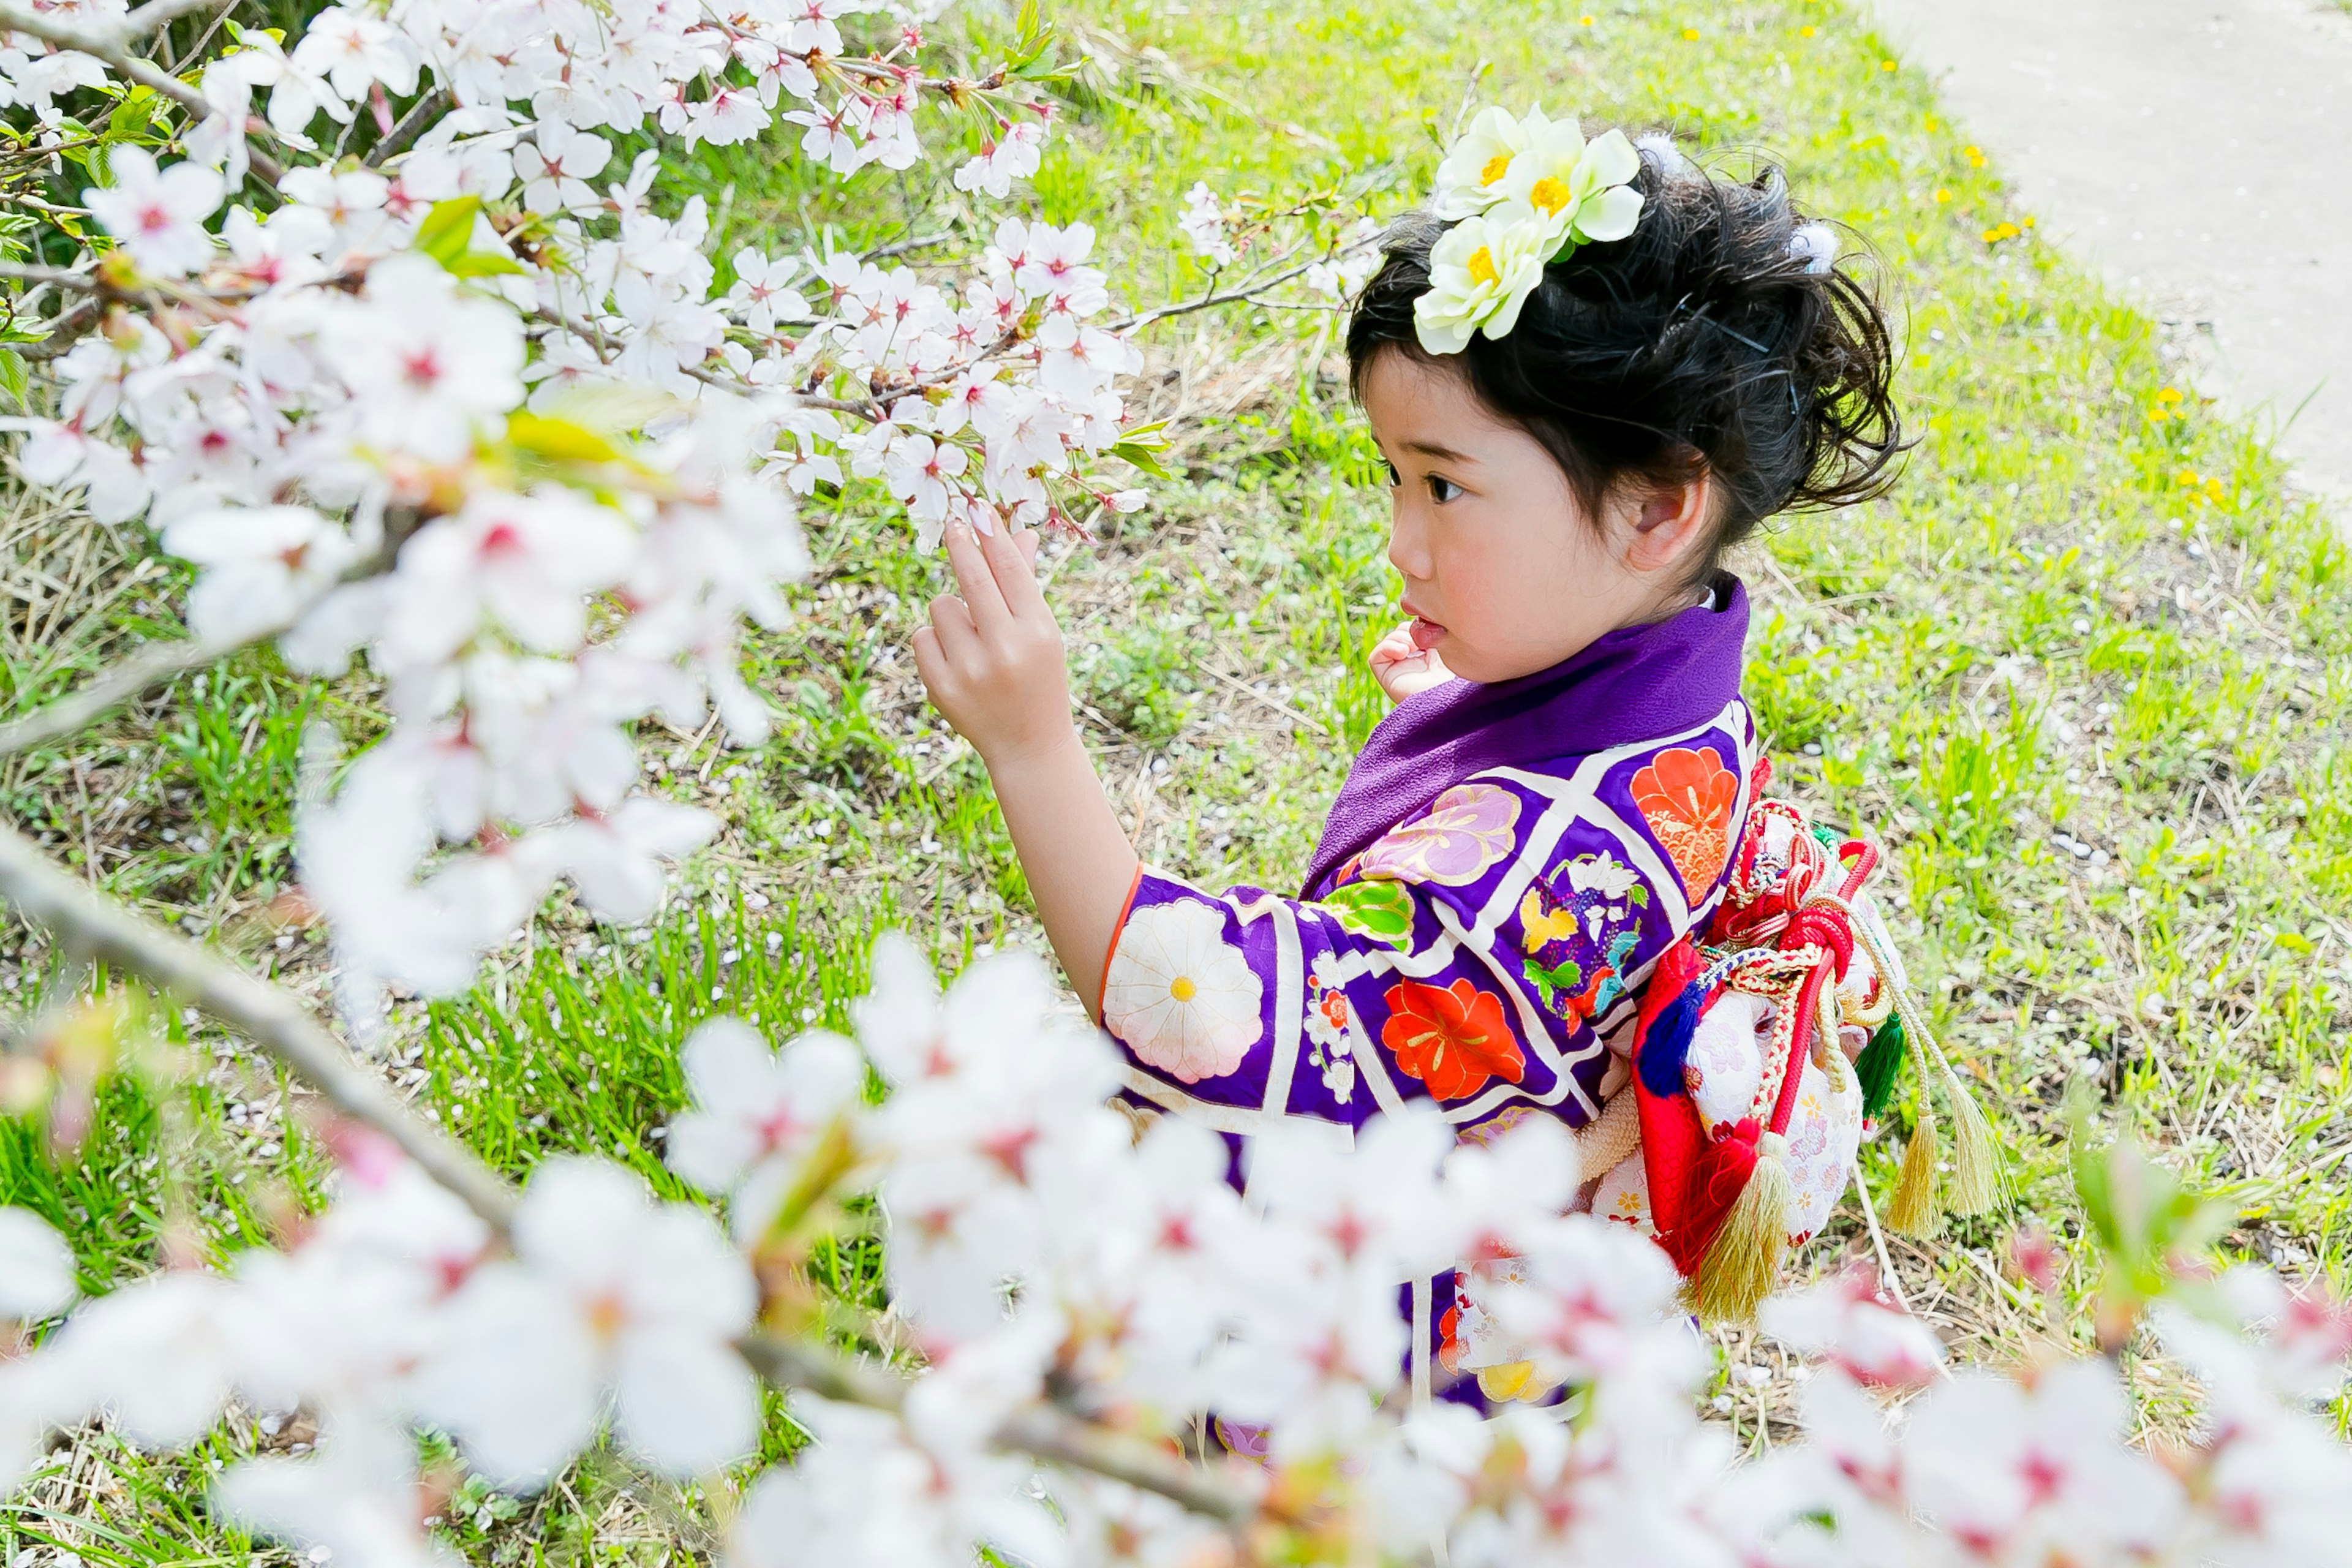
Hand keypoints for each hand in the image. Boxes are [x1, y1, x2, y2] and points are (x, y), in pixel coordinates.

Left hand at [912, 520, 1073, 767]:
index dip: (990, 534)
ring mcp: (971, 670)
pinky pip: (923, 637)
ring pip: (942, 606)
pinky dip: (935, 642)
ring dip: (951, 613)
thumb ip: (1025, 582)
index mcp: (1037, 631)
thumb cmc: (1037, 676)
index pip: (1009, 568)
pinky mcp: (942, 687)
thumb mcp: (1041, 632)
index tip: (976, 508)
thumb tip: (1020, 532)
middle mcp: (1005, 649)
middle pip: (972, 577)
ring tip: (972, 640)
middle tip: (953, 525)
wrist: (1029, 744)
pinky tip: (957, 662)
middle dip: (960, 544)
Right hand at [1369, 620, 1454, 701]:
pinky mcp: (1389, 679)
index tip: (1432, 628)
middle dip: (1409, 629)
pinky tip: (1404, 652)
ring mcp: (1401, 673)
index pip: (1416, 632)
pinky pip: (1376, 658)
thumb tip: (1424, 622)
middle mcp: (1416, 666)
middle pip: (1402, 634)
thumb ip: (1440, 635)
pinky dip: (1386, 648)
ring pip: (1389, 643)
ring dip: (1400, 637)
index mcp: (1432, 658)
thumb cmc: (1460, 676)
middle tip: (1422, 637)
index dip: (1419, 625)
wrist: (1455, 698)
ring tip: (1415, 646)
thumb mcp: (1453, 649)